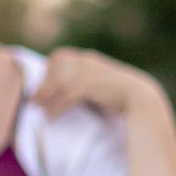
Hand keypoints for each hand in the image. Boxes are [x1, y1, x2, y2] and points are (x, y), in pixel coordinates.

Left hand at [33, 46, 154, 119]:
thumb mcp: (98, 82)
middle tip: (35, 101)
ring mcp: (89, 71)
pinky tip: (50, 117)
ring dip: (45, 97)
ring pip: (58, 81)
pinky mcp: (90, 85)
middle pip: (54, 67)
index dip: (47, 72)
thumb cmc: (119, 95)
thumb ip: (82, 80)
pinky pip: (65, 95)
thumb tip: (63, 91)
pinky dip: (55, 107)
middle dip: (43, 85)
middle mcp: (86, 61)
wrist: (140, 97)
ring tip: (39, 109)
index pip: (58, 57)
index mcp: (88, 59)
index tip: (41, 88)